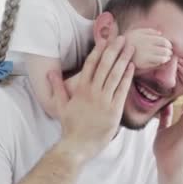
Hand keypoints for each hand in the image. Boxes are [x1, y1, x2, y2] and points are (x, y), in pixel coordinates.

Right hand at [47, 36, 134, 164]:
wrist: (78, 145)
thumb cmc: (70, 126)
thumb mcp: (61, 105)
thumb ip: (57, 87)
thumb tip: (50, 73)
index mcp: (81, 89)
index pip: (90, 64)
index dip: (98, 50)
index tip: (105, 39)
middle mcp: (93, 92)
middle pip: (105, 65)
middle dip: (114, 50)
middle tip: (122, 38)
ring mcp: (104, 100)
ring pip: (115, 75)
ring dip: (124, 59)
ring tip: (130, 48)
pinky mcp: (114, 110)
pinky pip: (122, 90)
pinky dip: (128, 77)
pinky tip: (132, 66)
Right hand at [125, 28, 171, 69]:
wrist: (116, 52)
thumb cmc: (127, 41)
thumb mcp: (136, 31)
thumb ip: (148, 31)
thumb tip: (160, 33)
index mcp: (147, 38)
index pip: (164, 41)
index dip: (169, 44)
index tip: (169, 46)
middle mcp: (147, 46)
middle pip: (165, 50)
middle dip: (169, 51)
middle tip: (169, 53)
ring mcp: (145, 55)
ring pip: (163, 57)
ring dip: (167, 58)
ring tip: (166, 58)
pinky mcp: (143, 64)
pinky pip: (156, 63)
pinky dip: (160, 62)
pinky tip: (160, 62)